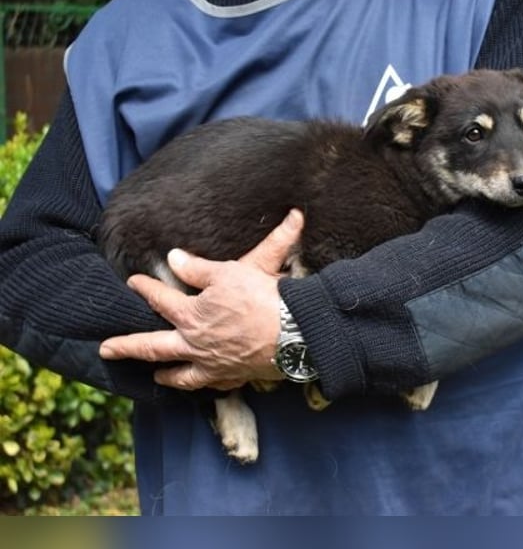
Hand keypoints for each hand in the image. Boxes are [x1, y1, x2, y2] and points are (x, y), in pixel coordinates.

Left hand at [100, 209, 304, 390]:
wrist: (293, 333)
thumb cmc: (261, 299)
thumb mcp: (228, 273)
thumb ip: (198, 269)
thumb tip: (174, 259)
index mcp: (192, 316)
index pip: (160, 300)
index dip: (144, 289)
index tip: (132, 282)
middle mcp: (197, 345)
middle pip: (154, 348)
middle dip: (128, 347)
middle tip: (107, 350)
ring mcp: (215, 365)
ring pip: (182, 375)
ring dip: (166, 375)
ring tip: (156, 376)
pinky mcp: (236, 376)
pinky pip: (214, 385)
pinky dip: (205, 385)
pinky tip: (204, 383)